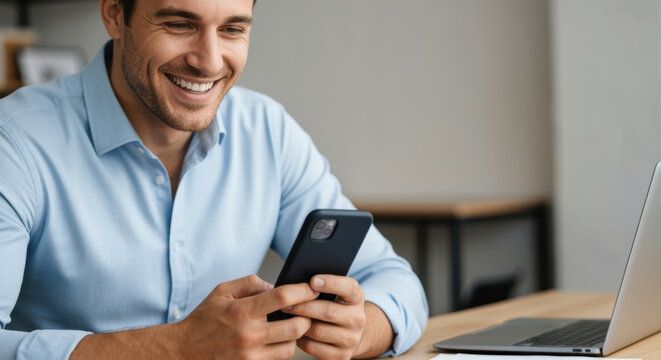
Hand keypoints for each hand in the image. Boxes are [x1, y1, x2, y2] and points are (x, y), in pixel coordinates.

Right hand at [175, 275, 318, 358]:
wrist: (183, 351)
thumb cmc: (203, 319)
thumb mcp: (222, 291)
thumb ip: (249, 283)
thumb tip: (273, 286)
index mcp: (243, 311)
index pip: (283, 297)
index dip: (303, 290)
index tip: (313, 287)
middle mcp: (249, 335)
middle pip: (295, 327)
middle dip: (305, 317)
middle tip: (305, 311)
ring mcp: (250, 356)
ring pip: (290, 348)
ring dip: (294, 337)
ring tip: (288, 327)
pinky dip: (281, 350)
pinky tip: (275, 341)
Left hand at [282, 275, 366, 359]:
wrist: (349, 333)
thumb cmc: (335, 307)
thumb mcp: (336, 293)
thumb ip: (322, 286)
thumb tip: (297, 284)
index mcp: (357, 297)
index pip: (348, 287)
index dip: (331, 283)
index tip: (313, 281)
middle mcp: (358, 318)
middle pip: (327, 311)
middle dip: (303, 306)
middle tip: (285, 304)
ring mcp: (351, 339)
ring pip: (317, 331)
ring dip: (299, 324)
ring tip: (288, 318)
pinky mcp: (341, 355)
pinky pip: (313, 347)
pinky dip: (301, 340)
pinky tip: (297, 333)